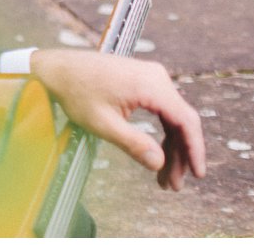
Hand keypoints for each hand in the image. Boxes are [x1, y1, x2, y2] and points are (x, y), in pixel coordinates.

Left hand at [30, 49, 205, 190]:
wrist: (55, 68)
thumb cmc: (75, 93)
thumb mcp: (102, 123)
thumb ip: (133, 143)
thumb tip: (158, 163)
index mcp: (150, 84)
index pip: (186, 120)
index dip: (195, 150)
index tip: (198, 175)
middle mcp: (156, 76)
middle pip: (181, 121)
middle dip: (180, 156)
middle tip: (173, 185)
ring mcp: (151, 77)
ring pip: (172, 118)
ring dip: (171, 147)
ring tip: (165, 178)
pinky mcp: (143, 81)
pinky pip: (161, 110)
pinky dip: (161, 133)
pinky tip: (158, 155)